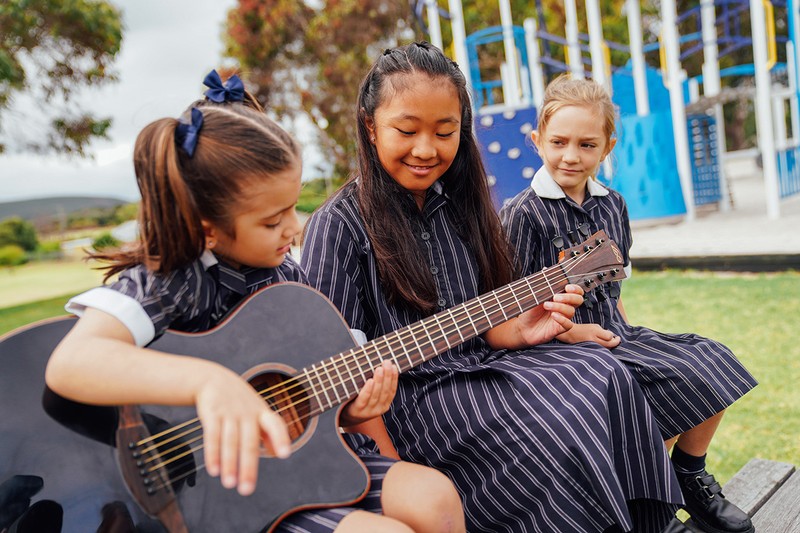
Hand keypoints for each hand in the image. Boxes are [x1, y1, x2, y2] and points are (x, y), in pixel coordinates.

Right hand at [195, 366, 290, 495]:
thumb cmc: (239, 401)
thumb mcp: (257, 411)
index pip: (275, 424)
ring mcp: (230, 412)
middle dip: (248, 467)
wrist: (212, 378)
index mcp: (262, 412)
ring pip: (231, 441)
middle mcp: (247, 413)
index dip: (281, 438)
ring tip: (230, 484)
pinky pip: (212, 436)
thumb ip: (268, 431)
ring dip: (230, 464)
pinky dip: (213, 453)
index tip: (285, 455)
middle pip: (249, 442)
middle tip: (246, 490)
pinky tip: (214, 470)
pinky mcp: (212, 413)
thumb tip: (278, 453)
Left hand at [340, 360, 398, 426]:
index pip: (392, 391)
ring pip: (376, 394)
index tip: (394, 366)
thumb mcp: (373, 396)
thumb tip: (383, 365)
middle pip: (385, 391)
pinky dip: (368, 389)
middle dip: (387, 376)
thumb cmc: (362, 401)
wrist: (348, 417)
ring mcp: (368, 411)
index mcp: (385, 405)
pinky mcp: (358, 410)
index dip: (394, 378)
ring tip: (379, 368)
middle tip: (387, 362)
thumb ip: (378, 385)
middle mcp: (379, 409)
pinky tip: (370, 380)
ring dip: (379, 380)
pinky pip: (364, 399)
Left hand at [515, 284, 584, 345]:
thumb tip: (545, 269)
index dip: (575, 288)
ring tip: (546, 305)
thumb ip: (541, 284)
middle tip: (556, 297)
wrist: (521, 327)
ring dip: (560, 307)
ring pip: (571, 311)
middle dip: (569, 297)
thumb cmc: (528, 311)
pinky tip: (554, 316)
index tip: (567, 287)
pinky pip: (568, 325)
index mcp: (560, 297)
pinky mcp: (559, 329)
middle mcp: (563, 307)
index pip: (575, 291)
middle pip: (578, 300)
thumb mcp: (533, 296)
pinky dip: (562, 319)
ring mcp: (562, 318)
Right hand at [557, 323, 620, 347]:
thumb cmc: (583, 329)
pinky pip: (600, 351)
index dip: (613, 336)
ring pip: (606, 349)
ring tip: (611, 342)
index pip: (609, 336)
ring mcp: (591, 346)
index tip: (615, 335)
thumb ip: (603, 331)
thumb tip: (612, 337)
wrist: (570, 334)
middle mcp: (593, 340)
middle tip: (618, 339)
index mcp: (594, 332)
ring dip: (610, 346)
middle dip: (616, 342)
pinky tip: (605, 346)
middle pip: (609, 344)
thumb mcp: (594, 326)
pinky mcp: (590, 350)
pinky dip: (604, 349)